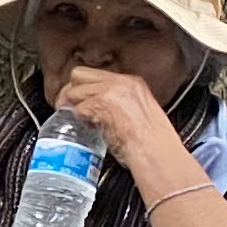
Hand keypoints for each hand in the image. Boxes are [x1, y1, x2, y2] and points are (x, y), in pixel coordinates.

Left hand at [50, 64, 187, 187]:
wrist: (156, 152)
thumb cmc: (152, 143)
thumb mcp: (141, 113)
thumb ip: (121, 104)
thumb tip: (100, 109)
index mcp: (133, 83)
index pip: (98, 74)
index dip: (85, 88)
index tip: (83, 100)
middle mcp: (121, 83)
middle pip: (79, 74)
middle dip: (71, 91)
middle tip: (70, 107)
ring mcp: (110, 92)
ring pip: (74, 91)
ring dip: (74, 107)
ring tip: (82, 121)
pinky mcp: (101, 104)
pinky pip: (78, 109)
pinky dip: (80, 120)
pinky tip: (89, 128)